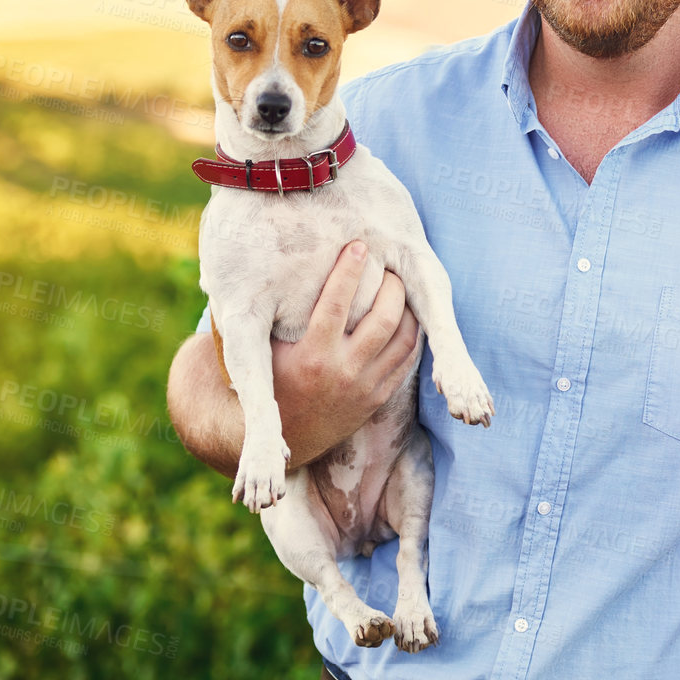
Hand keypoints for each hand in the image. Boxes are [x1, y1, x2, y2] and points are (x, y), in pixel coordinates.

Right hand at [270, 241, 420, 470]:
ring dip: (407, 306)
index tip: (358, 245)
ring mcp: (365, 386)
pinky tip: (408, 312)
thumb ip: (281, 313)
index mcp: (312, 355)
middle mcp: (342, 371)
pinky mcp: (378, 398)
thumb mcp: (267, 348)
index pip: (336, 304)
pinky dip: (412, 332)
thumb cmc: (273, 378)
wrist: (286, 435)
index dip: (349, 271)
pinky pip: (407, 360)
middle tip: (388, 265)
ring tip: (401, 284)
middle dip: (391, 286)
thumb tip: (286, 262)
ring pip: (402, 338)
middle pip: (382, 319)